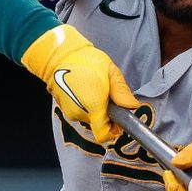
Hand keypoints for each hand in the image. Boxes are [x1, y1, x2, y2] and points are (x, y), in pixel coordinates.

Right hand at [21, 24, 138, 142]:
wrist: (59, 55)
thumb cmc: (86, 61)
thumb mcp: (111, 73)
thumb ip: (122, 92)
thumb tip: (132, 106)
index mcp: (93, 107)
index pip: (104, 134)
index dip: (114, 130)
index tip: (119, 118)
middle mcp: (80, 113)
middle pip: (98, 124)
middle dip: (106, 113)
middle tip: (108, 94)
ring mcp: (70, 111)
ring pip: (89, 117)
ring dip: (95, 107)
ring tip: (95, 88)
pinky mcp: (64, 106)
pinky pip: (80, 110)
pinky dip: (85, 104)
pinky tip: (85, 88)